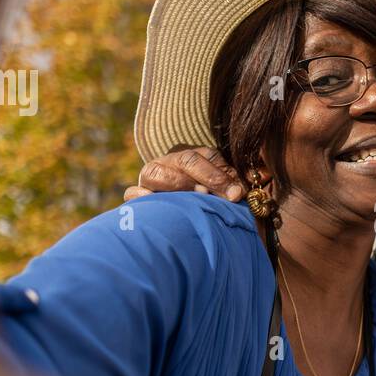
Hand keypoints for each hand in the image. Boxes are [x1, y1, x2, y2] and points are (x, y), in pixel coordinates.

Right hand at [125, 147, 243, 201]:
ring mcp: (151, 178)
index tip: (236, 195)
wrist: (181, 219)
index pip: (208, 157)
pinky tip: (154, 204)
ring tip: (192, 199)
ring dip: (175, 184)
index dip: (221, 176)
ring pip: (156, 172)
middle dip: (205, 177)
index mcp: (196, 157)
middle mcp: (172, 163)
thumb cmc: (211, 202)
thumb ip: (234, 186)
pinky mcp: (137, 196)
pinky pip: (133, 193)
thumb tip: (242, 191)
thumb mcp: (223, 190)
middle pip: (185, 160)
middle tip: (214, 195)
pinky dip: (140, 197)